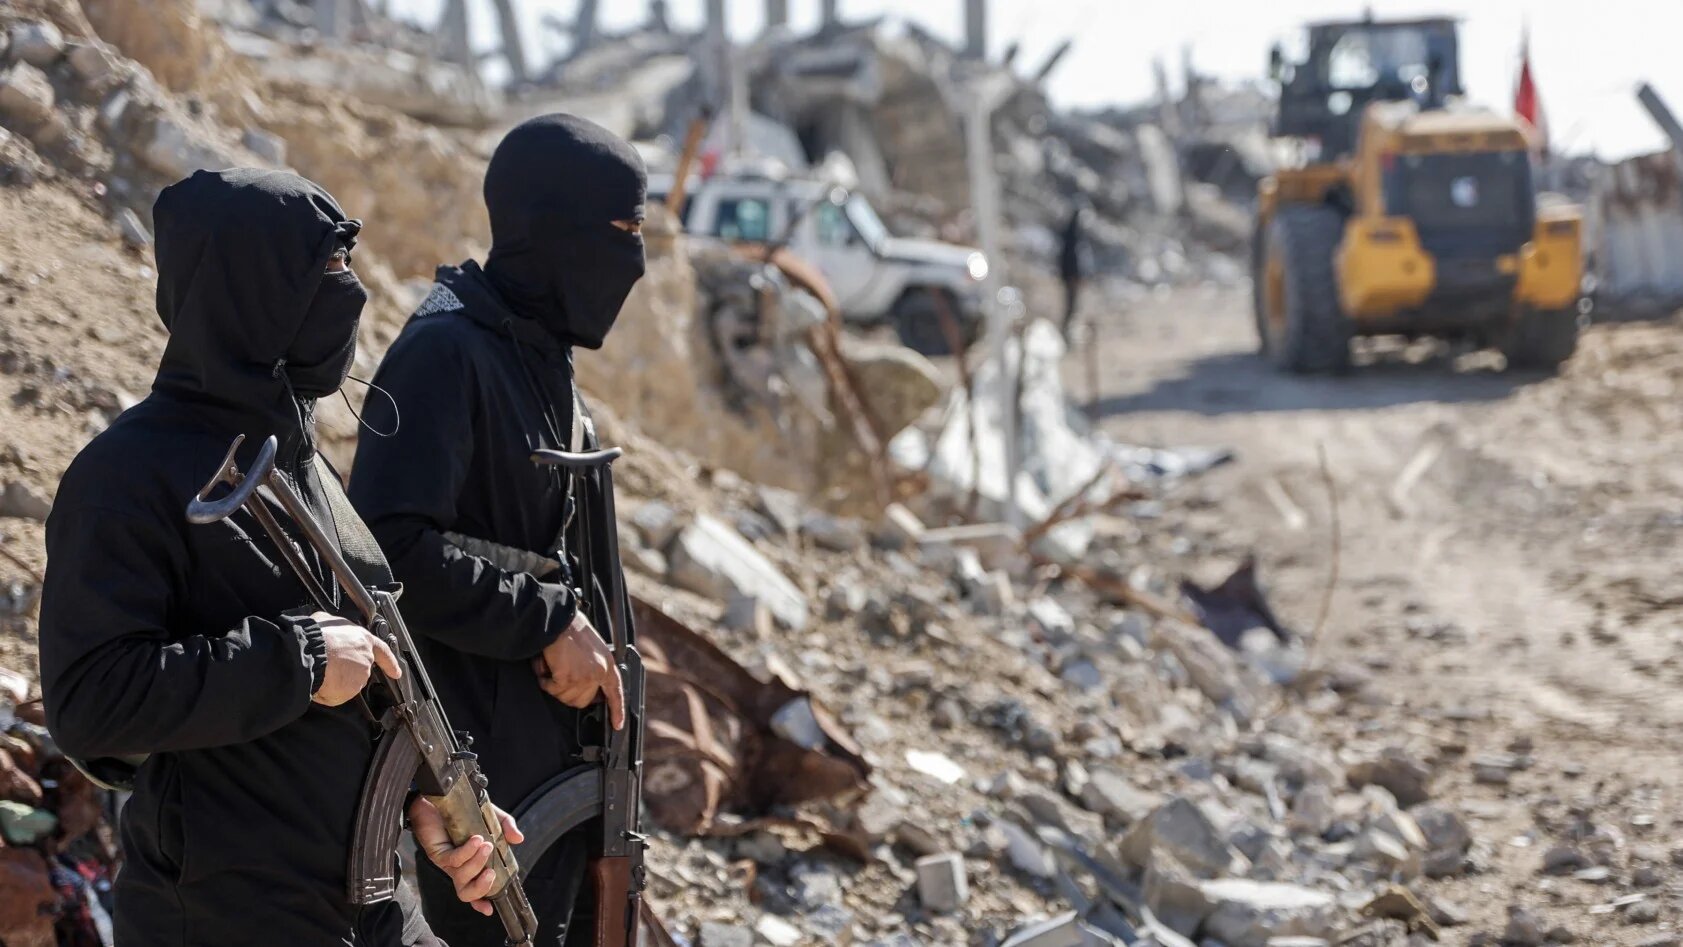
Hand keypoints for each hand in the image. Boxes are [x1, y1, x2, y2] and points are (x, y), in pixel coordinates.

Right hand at [310, 613, 400, 705]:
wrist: (309, 653)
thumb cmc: (316, 636)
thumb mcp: (326, 621)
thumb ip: (335, 626)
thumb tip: (329, 626)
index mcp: (363, 639)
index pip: (382, 651)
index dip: (389, 662)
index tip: (396, 672)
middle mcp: (366, 658)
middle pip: (360, 669)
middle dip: (346, 670)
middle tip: (328, 666)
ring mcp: (360, 675)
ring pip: (348, 683)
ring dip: (336, 680)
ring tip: (321, 671)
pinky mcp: (351, 690)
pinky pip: (338, 695)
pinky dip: (329, 692)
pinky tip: (320, 682)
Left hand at [409, 796, 523, 915]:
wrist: (439, 797)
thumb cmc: (464, 810)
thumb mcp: (491, 817)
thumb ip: (506, 827)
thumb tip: (519, 839)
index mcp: (472, 864)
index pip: (474, 890)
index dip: (481, 903)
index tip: (490, 909)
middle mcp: (459, 867)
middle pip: (466, 893)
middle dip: (481, 888)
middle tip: (492, 872)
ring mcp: (448, 861)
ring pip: (461, 877)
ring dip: (477, 863)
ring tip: (486, 844)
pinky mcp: (438, 852)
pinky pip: (454, 860)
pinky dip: (467, 852)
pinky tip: (475, 839)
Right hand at [532, 611, 624, 728]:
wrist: (559, 620)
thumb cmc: (571, 630)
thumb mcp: (592, 650)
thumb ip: (593, 669)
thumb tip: (586, 688)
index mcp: (607, 665)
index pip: (615, 692)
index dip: (617, 710)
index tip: (617, 724)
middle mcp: (599, 673)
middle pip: (582, 701)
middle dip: (568, 692)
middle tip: (560, 674)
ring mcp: (584, 677)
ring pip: (565, 697)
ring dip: (554, 684)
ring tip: (553, 664)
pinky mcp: (568, 677)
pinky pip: (552, 689)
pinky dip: (544, 679)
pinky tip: (547, 664)